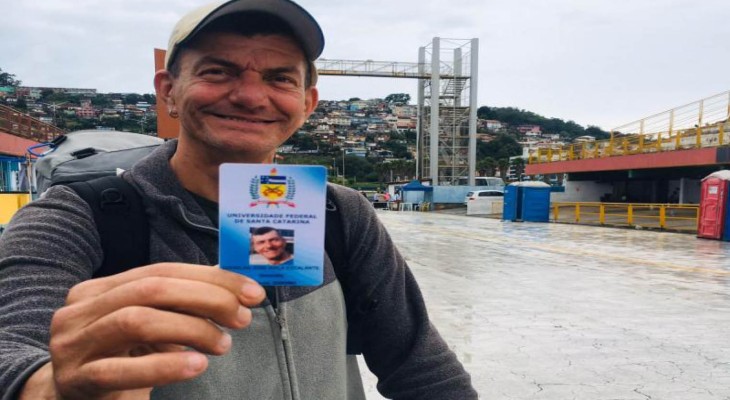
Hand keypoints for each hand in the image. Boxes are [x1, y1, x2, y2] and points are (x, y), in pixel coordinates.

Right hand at [28, 263, 264, 398]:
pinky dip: (164, 366)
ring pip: (137, 321)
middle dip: (206, 298)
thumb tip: (235, 290)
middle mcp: (80, 311)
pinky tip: (195, 365)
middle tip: (241, 316)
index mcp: (99, 290)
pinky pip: (120, 369)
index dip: (210, 278)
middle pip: (151, 290)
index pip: (161, 271)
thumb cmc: (117, 361)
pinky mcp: (76, 380)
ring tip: (222, 344)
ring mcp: (74, 345)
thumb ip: (179, 306)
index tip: (250, 291)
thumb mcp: (146, 326)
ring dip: (191, 329)